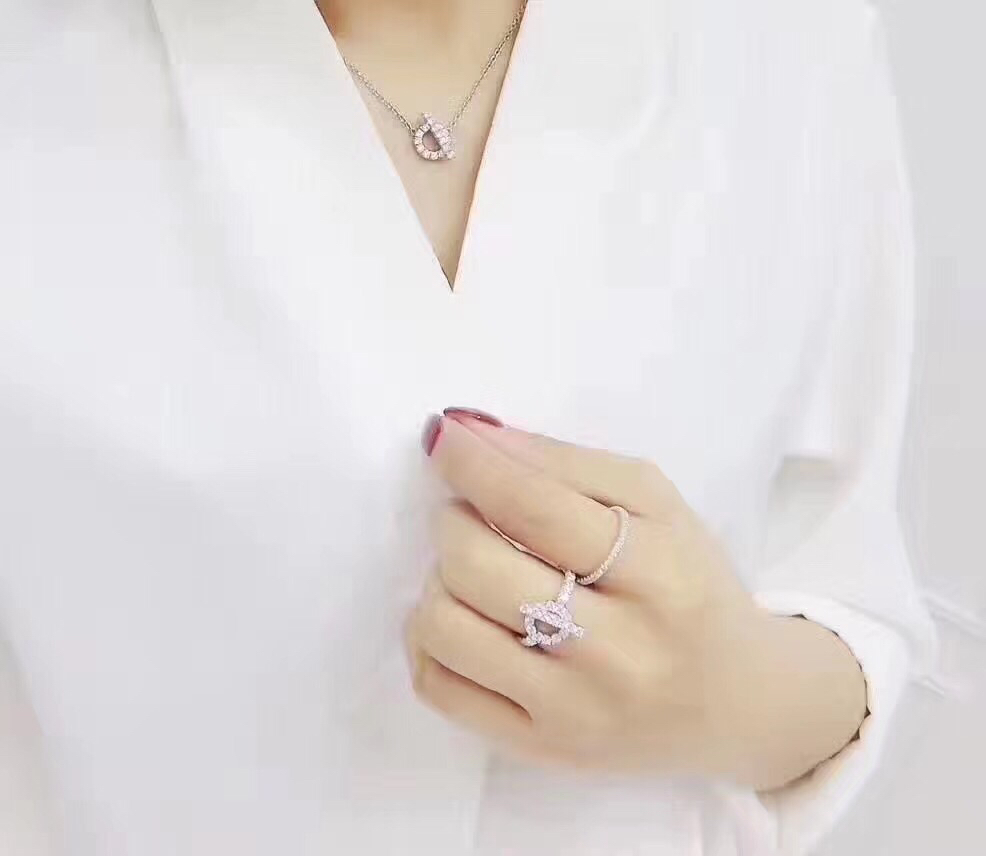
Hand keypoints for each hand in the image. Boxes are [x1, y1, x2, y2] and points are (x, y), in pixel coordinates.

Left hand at [407, 409, 867, 790]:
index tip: (441, 436)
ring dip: (438, 580)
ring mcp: (572, 708)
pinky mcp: (540, 747)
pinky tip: (461, 618)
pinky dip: (426, 639)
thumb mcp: (657, 504)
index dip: (473, 464)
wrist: (736, 702)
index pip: (535, 507)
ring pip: (444, 627)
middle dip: (453, 521)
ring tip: (472, 572)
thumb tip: (470, 433)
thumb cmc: (690, 585)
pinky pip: (438, 687)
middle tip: (471, 515)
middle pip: (477, 566)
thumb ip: (566, 463)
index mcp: (658, 572)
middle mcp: (616, 649)